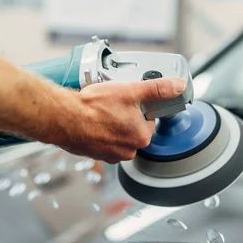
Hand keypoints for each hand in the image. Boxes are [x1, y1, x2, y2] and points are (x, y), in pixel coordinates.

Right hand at [49, 78, 186, 163]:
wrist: (63, 118)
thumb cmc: (94, 106)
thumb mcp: (131, 90)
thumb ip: (157, 88)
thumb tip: (178, 86)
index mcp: (142, 137)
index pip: (148, 120)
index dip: (138, 108)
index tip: (126, 101)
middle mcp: (128, 151)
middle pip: (133, 129)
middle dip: (124, 117)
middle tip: (110, 105)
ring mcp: (111, 156)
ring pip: (117, 136)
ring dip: (111, 126)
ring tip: (99, 113)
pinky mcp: (95, 155)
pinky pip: (103, 142)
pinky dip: (98, 133)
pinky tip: (91, 122)